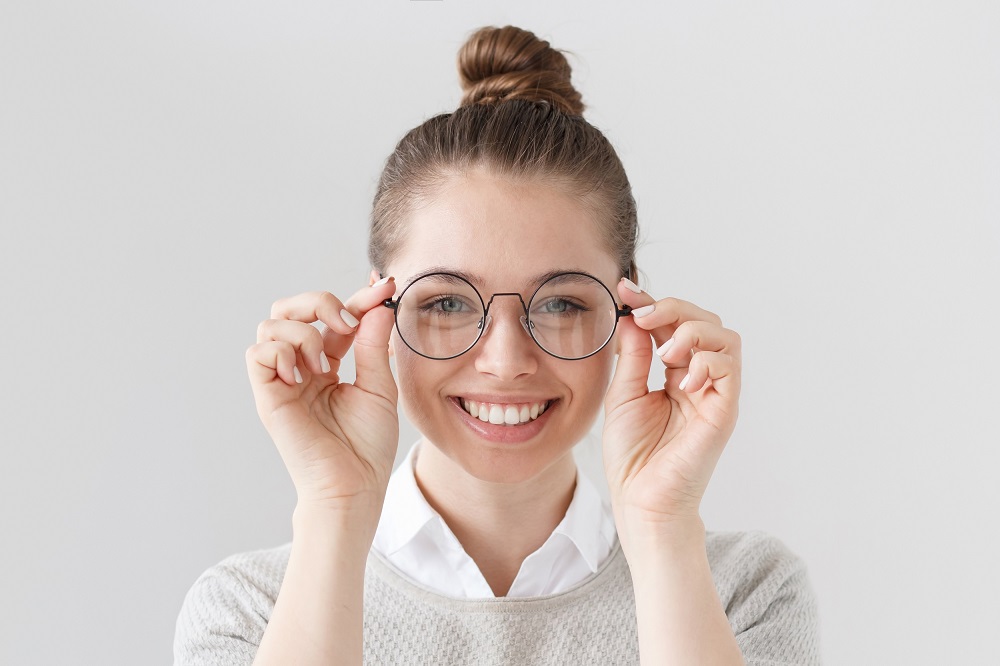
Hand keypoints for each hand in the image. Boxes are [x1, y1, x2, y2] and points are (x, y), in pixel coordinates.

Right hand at [245, 277, 398, 512]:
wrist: (354, 485)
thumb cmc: (367, 445)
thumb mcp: (379, 386)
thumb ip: (374, 344)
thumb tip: (379, 303)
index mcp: (328, 364)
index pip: (334, 317)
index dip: (358, 298)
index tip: (386, 286)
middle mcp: (301, 367)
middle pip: (290, 308)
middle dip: (319, 301)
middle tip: (347, 322)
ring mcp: (282, 380)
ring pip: (272, 323)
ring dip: (304, 332)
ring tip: (324, 364)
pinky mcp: (267, 395)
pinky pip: (258, 353)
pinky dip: (281, 352)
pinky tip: (304, 375)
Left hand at [603, 279, 741, 541]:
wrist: (640, 500)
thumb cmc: (632, 456)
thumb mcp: (623, 394)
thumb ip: (632, 356)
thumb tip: (632, 316)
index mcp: (675, 373)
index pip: (673, 325)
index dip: (653, 302)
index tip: (625, 289)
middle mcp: (700, 379)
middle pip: (706, 321)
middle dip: (674, 308)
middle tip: (642, 316)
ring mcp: (715, 394)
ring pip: (725, 337)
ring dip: (693, 331)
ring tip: (665, 352)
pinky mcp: (724, 411)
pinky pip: (730, 369)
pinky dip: (706, 362)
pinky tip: (681, 380)